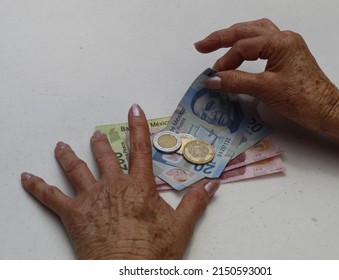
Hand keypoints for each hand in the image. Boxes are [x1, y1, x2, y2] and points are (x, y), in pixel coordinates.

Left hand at [21, 104, 219, 258]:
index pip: (140, 149)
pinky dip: (37, 187)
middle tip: (96, 135)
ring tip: (61, 146)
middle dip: (100, 144)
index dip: (138, 128)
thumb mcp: (181, 226)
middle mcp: (114, 186)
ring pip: (76, 170)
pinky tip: (26, 178)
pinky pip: (50, 197)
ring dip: (68, 156)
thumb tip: (213, 183)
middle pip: (104, 157)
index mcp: (140, 186)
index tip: (133, 110)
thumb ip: (196, 201)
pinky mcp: (73, 214)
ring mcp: (91, 198)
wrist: (126, 271)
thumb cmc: (154, 251)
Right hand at [195, 19, 338, 163]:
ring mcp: (287, 46)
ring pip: (256, 32)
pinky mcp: (288, 56)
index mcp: (280, 41)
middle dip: (222, 37)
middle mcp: (284, 38)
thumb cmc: (301, 99)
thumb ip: (236, 81)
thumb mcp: (265, 89)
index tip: (213, 76)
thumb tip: (211, 80)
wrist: (327, 110)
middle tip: (201, 46)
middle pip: (247, 30)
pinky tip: (240, 50)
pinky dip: (247, 44)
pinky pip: (263, 42)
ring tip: (217, 43)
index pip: (243, 47)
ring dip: (235, 36)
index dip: (226, 61)